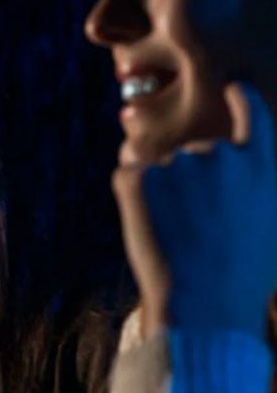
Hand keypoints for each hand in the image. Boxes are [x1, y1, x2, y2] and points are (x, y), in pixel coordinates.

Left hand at [113, 82, 276, 336]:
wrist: (205, 304)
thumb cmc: (244, 279)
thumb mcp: (272, 229)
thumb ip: (261, 191)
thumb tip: (246, 179)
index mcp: (259, 166)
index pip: (252, 115)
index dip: (240, 99)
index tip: (232, 88)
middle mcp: (218, 154)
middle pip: (193, 154)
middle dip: (188, 184)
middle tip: (194, 228)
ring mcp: (175, 163)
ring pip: (159, 169)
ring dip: (160, 194)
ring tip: (175, 234)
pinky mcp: (138, 177)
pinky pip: (130, 179)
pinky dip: (134, 201)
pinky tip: (151, 229)